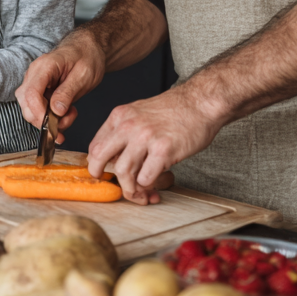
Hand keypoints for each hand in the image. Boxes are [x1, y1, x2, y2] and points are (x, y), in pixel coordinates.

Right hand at [14, 29, 105, 143]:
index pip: (31, 94)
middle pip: (26, 104)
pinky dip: (48, 118)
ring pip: (29, 109)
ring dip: (47, 120)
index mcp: (45, 66)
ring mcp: (34, 82)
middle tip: (67, 120)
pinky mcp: (38, 90)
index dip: (39, 113)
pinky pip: (36, 108)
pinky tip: (64, 114)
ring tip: (69, 114)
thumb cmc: (87, 57)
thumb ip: (68, 92)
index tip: (54, 124)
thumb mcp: (84, 75)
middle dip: (44, 120)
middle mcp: (34, 74)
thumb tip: (56, 111)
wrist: (87, 49)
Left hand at [87, 87, 219, 205]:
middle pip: (100, 159)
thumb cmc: (174, 110)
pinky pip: (146, 178)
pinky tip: (157, 182)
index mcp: (119, 116)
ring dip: (131, 189)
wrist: (201, 102)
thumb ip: (124, 132)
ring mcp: (145, 137)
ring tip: (142, 192)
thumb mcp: (139, 112)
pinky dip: (149, 185)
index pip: (95, 145)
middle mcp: (128, 125)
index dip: (97, 164)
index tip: (104, 174)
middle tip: (113, 185)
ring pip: (123, 173)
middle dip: (102, 177)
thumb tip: (114, 160)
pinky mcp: (163, 149)